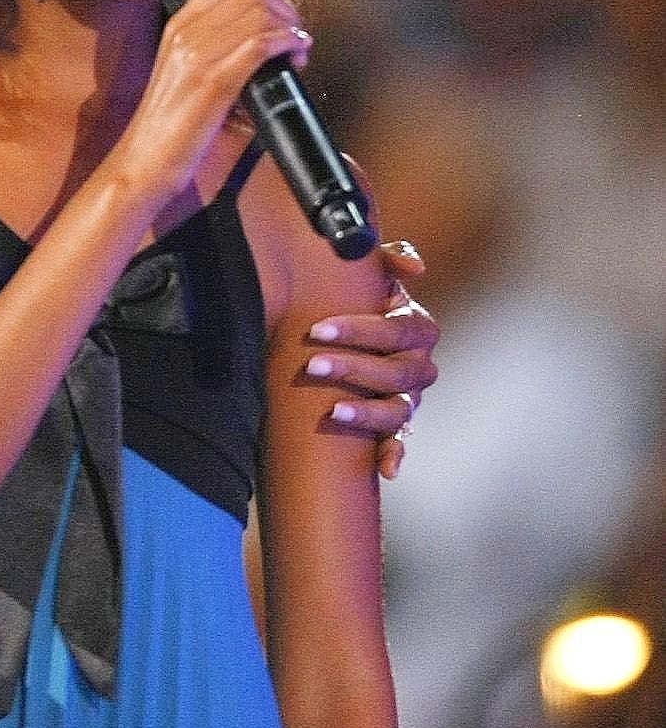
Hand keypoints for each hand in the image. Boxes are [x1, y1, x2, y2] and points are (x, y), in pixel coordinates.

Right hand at [110, 0, 311, 211]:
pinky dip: (289, 43)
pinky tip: (295, 55)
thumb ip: (210, 47)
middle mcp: (185, 34)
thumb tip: (257, 36)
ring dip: (291, 26)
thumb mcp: (182, 72)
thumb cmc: (168, 125)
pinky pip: (261, 44)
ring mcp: (197, 56)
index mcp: (177, 27)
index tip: (277, 10)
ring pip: (260, 13)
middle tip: (294, 30)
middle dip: (284, 6)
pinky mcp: (214, 82)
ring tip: (297, 48)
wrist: (144, 160)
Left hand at [307, 238, 438, 477]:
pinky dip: (394, 453)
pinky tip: (386, 468)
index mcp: (415, 326)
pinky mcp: (394, 422)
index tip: (317, 329)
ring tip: (335, 410)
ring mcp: (408, 395)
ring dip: (369, 411)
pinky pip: (400, 440)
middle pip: (396, 370)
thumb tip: (415, 267)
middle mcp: (418, 363)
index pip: (397, 328)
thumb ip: (385, 259)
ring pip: (400, 408)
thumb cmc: (352, 297)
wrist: (339, 333)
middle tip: (310, 365)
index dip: (359, 329)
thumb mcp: (366, 274)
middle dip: (352, 367)